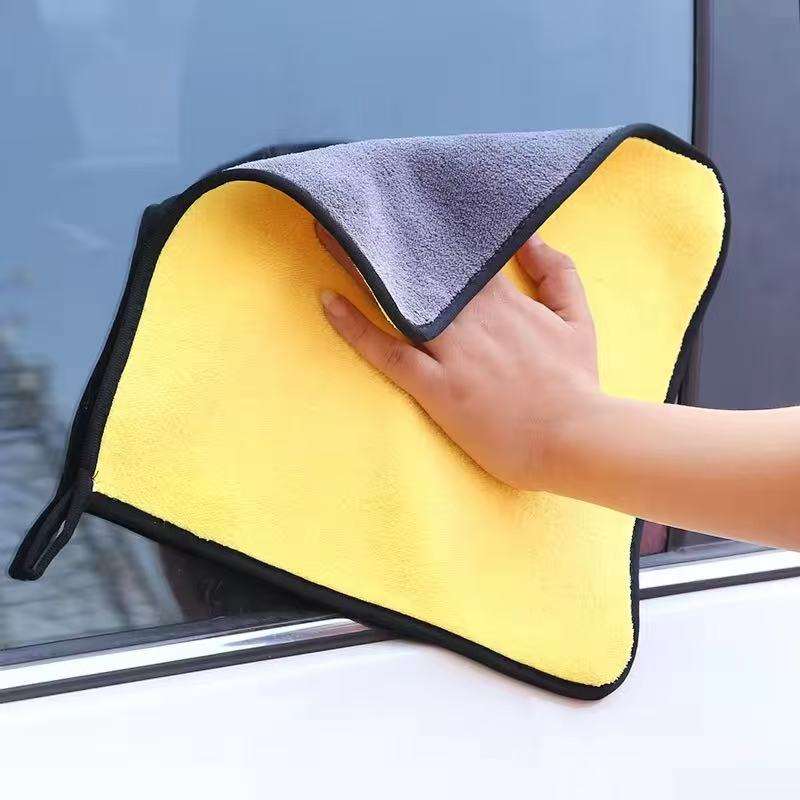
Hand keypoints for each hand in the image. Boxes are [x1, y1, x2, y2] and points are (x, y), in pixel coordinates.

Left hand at [318, 223, 601, 490]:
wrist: (573, 439)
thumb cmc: (575, 382)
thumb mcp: (577, 319)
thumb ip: (557, 273)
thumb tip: (531, 238)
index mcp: (503, 300)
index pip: (456, 252)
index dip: (424, 228)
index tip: (397, 205)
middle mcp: (471, 317)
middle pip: (417, 267)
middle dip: (382, 236)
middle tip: (347, 205)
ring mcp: (452, 352)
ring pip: (396, 299)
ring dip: (358, 267)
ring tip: (326, 234)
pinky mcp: (436, 387)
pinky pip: (387, 352)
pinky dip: (355, 327)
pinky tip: (327, 301)